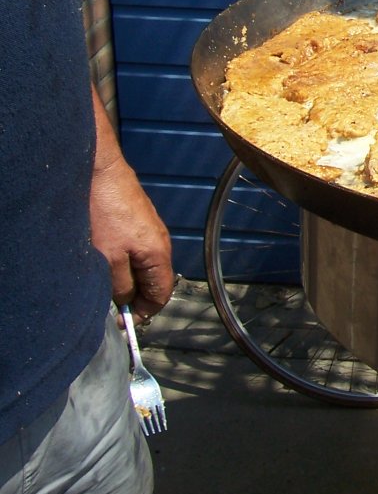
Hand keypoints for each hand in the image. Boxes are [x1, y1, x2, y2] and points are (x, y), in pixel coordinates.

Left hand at [89, 87, 173, 323]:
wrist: (100, 171)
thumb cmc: (105, 213)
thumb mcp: (108, 258)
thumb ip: (119, 284)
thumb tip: (125, 301)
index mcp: (159, 253)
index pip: (162, 294)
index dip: (145, 312)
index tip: (124, 322)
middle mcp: (161, 241)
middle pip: (155, 280)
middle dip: (135, 296)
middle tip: (111, 305)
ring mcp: (150, 228)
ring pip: (144, 264)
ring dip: (127, 278)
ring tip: (106, 283)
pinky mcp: (138, 218)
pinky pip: (136, 250)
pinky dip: (124, 262)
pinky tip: (106, 259)